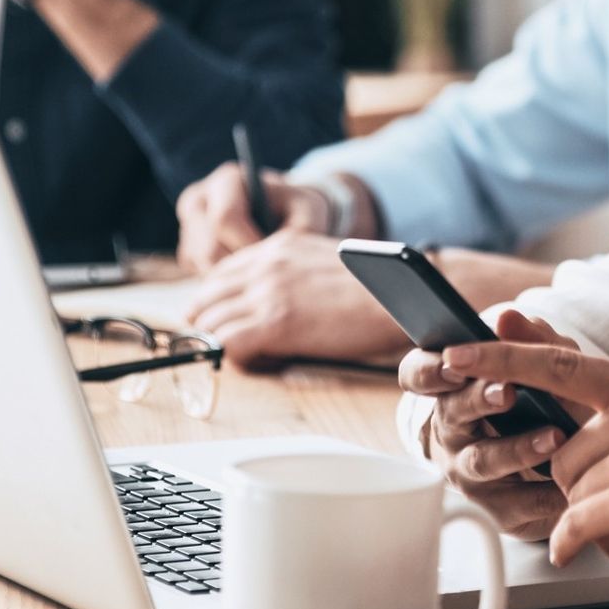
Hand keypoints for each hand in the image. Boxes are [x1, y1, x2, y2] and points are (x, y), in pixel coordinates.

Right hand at [175, 161, 327, 272]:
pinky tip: (245, 273)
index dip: (249, 246)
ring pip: (201, 265)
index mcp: (227, 182)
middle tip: (267, 275)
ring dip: (231, 279)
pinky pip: (198, 275)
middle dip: (239, 269)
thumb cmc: (296, 209)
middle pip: (208, 248)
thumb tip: (279, 255)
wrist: (282, 214)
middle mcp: (199, 200)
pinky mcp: (186, 250)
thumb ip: (301, 229)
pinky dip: (222, 282)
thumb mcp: (309, 211)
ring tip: (259, 273)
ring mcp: (187, 227)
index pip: (225, 219)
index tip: (273, 260)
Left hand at [185, 230, 406, 367]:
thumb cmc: (376, 290)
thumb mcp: (322, 263)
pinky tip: (257, 362)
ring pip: (210, 322)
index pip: (218, 273)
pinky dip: (234, 358)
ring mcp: (268, 292)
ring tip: (241, 357)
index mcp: (277, 246)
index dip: (213, 301)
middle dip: (205, 323)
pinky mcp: (275, 323)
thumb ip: (289, 273)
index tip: (218, 320)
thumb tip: (268, 299)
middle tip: (217, 345)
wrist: (403, 299)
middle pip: (204, 297)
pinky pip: (227, 344)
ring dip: (219, 343)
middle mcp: (266, 264)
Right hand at [399, 310, 608, 560]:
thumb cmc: (540, 398)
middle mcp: (453, 431)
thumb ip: (530, 339)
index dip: (429, 370)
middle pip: (453, 415)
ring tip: (553, 437)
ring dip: (517, 448)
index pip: (419, 374)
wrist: (563, 456)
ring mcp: (471, 474)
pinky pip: (520, 504)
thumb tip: (508, 317)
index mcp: (451, 388)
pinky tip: (575, 483)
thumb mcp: (542, 364)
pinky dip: (549, 492)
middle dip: (478, 401)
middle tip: (506, 391)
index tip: (452, 362)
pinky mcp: (500, 510)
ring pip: (484, 462)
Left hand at [437, 337, 608, 592]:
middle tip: (601, 487)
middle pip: (560, 437)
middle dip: (569, 473)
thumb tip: (584, 403)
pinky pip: (576, 521)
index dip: (505, 355)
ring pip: (567, 482)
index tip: (460, 350)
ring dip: (591, 509)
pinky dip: (575, 542)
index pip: (563, 358)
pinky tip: (588, 548)